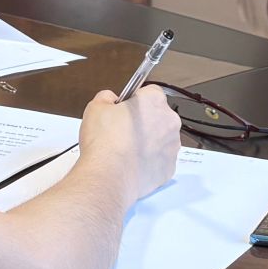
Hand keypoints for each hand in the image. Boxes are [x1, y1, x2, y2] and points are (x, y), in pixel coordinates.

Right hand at [78, 86, 180, 202]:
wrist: (109, 176)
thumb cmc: (105, 142)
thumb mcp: (95, 107)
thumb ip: (106, 97)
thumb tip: (110, 99)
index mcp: (154, 101)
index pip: (149, 92)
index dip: (134, 100)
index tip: (124, 109)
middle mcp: (169, 121)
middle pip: (158, 115)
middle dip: (143, 121)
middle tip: (122, 130)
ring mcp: (172, 146)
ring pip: (161, 138)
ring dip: (148, 141)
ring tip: (126, 149)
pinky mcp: (169, 167)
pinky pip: (160, 159)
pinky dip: (150, 161)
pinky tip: (132, 162)